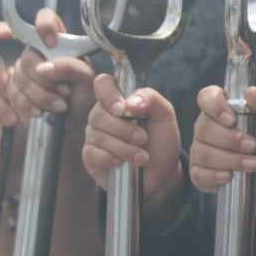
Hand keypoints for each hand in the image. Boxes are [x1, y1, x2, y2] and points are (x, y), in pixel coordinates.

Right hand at [6, 8, 95, 132]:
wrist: (36, 156)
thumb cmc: (60, 120)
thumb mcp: (79, 93)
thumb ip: (74, 71)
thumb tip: (48, 65)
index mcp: (35, 54)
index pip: (39, 22)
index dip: (43, 24)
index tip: (50, 41)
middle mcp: (2, 60)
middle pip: (13, 55)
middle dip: (36, 83)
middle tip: (56, 104)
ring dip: (12, 98)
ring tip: (31, 116)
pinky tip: (3, 123)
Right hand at [82, 74, 185, 214]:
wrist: (162, 172)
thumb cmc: (161, 141)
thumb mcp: (165, 116)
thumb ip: (151, 99)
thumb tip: (130, 101)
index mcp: (119, 100)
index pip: (103, 84)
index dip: (109, 94)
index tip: (123, 109)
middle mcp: (102, 115)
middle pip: (99, 114)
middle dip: (125, 129)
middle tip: (143, 139)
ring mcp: (94, 136)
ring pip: (98, 136)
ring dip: (124, 148)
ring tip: (141, 156)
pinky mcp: (90, 157)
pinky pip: (93, 154)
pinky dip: (112, 159)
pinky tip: (123, 163)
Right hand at [188, 84, 255, 204]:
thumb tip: (251, 91)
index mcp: (223, 108)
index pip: (206, 97)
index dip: (214, 106)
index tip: (231, 119)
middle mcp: (207, 126)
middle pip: (204, 127)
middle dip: (230, 139)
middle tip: (253, 146)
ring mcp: (201, 149)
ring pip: (203, 152)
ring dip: (231, 159)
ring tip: (253, 163)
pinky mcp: (200, 173)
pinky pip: (199, 174)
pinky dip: (217, 176)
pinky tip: (231, 176)